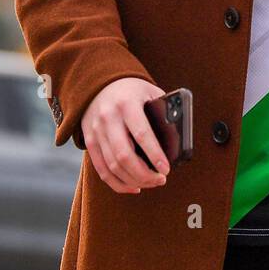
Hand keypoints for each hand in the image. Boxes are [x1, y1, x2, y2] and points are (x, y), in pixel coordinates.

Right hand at [82, 77, 170, 193]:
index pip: (141, 134)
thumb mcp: (149, 91)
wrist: (98, 83)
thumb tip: (178, 135)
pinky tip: (134, 186)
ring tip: (152, 182)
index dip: (154, 154)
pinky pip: (102, 170)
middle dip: (145, 174)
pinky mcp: (89, 142)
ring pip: (113, 166)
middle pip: (124, 156)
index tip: (166, 169)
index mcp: (127, 104)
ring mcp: (97, 131)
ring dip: (134, 180)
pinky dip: (118, 183)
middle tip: (161, 179)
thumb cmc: (131, 90)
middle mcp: (109, 118)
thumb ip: (163, 110)